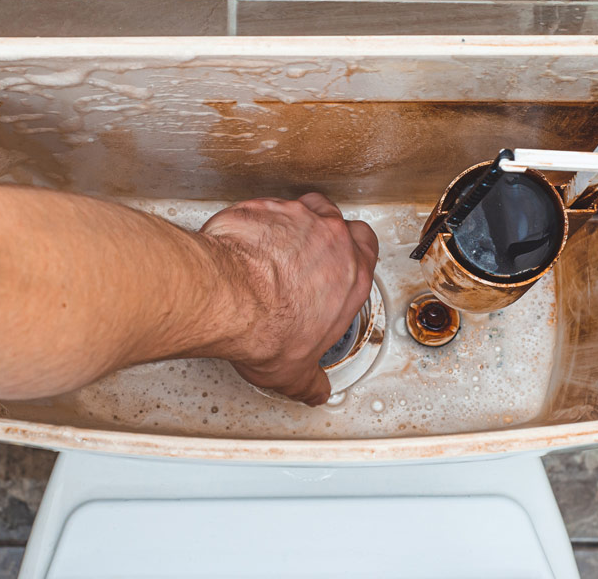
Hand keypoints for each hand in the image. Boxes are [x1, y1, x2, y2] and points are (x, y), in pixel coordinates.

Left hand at [200, 193, 378, 405]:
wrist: (230, 299)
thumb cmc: (268, 327)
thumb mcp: (296, 371)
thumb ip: (312, 381)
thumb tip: (315, 391)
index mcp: (352, 276)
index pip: (368, 249)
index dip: (354, 255)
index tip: (340, 265)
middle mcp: (330, 239)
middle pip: (340, 222)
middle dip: (329, 233)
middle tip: (310, 252)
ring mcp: (297, 218)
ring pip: (305, 207)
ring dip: (295, 222)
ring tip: (277, 243)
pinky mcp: (263, 207)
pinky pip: (265, 208)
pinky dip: (258, 221)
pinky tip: (246, 239)